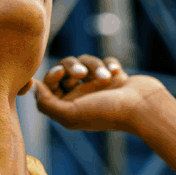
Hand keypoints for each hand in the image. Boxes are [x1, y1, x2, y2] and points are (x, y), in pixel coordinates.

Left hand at [32, 54, 166, 132]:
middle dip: (72, 66)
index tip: (60, 73)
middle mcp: (82, 96)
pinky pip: (105, 60)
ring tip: (106, 78)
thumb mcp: (70, 113)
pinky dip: (109, 64)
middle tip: (82, 74)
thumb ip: (46, 103)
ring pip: (85, 61)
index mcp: (69, 107)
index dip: (52, 74)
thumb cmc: (107, 112)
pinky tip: (117, 74)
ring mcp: (99, 86)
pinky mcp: (115, 77)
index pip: (49, 84)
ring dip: (94, 66)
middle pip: (65, 68)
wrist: (143, 108)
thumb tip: (33, 88)